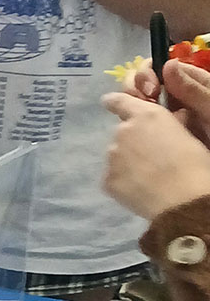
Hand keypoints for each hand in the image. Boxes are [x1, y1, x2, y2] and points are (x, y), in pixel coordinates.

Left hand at [103, 63, 209, 222]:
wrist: (184, 199)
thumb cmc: (194, 164)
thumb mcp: (188, 135)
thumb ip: (174, 124)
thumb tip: (176, 117)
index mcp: (145, 115)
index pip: (120, 101)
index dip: (114, 102)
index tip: (108, 103)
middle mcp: (123, 131)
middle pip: (122, 134)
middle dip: (133, 143)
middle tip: (151, 160)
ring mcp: (112, 156)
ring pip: (117, 156)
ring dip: (127, 163)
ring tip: (149, 178)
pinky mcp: (107, 180)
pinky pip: (113, 178)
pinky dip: (123, 183)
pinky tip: (140, 191)